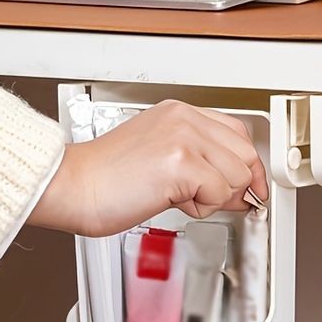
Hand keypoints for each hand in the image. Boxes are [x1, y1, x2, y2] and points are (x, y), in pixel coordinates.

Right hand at [28, 100, 268, 236]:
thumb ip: (202, 165)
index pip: (237, 134)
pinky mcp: (182, 162)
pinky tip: (172, 200)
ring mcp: (184, 137)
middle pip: (245, 155)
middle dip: (235, 186)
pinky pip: (220, 194)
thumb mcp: (161, 159)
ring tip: (178, 196)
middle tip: (209, 199)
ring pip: (237, 177)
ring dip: (214, 198)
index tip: (251, 187)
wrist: (70, 187)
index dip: (247, 165)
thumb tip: (241, 190)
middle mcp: (184, 119)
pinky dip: (201, 207)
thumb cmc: (106, 179)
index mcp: (180, 113)